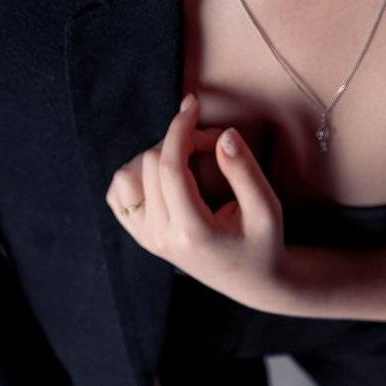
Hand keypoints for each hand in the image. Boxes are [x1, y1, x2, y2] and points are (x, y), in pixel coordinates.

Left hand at [105, 92, 287, 309]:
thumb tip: (223, 134)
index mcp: (192, 231)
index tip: (193, 104)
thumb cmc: (263, 243)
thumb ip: (244, 171)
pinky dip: (135, 175)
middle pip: (150, 165)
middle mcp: (161, 238)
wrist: (253, 281)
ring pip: (126, 177)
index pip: (170, 167)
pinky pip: (118, 195)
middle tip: (213, 144)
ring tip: (187, 160)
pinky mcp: (142, 237)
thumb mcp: (267, 208)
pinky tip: (163, 174)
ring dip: (154, 156)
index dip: (179, 128)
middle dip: (180, 141)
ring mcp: (147, 239)